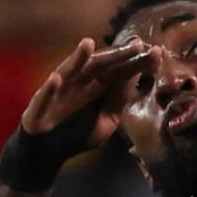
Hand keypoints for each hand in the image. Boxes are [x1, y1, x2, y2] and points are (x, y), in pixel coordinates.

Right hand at [18, 36, 151, 156]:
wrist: (48, 152)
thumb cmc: (78, 132)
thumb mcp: (107, 119)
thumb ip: (119, 99)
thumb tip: (136, 75)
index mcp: (97, 85)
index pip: (119, 70)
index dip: (136, 62)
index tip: (156, 52)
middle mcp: (79, 82)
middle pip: (99, 66)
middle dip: (116, 55)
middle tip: (136, 45)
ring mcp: (59, 92)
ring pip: (69, 72)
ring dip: (76, 58)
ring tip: (88, 44)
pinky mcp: (39, 106)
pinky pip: (45, 97)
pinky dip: (50, 89)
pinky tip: (56, 79)